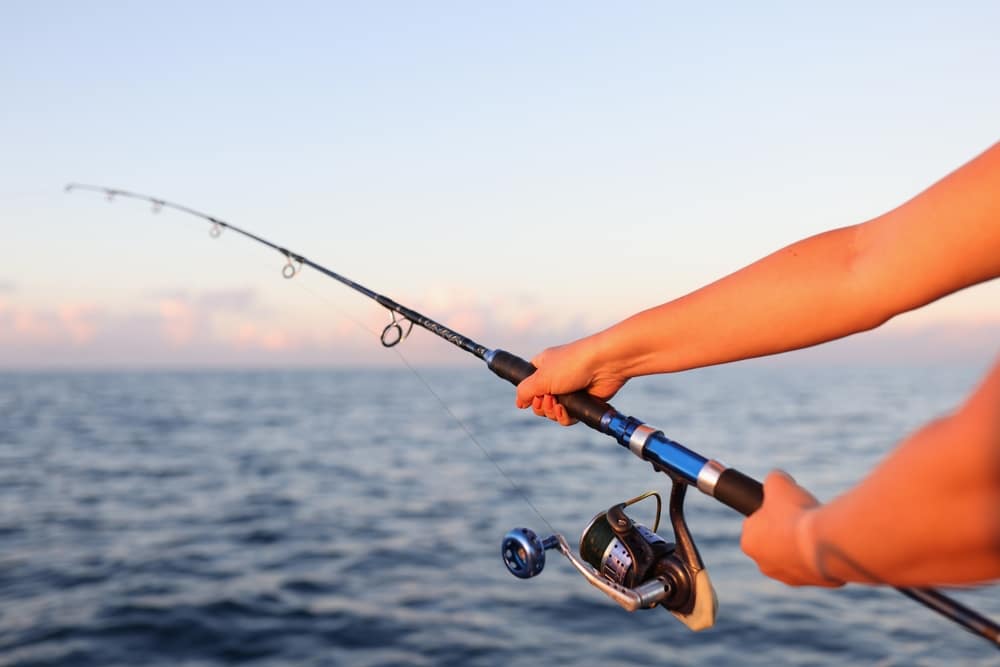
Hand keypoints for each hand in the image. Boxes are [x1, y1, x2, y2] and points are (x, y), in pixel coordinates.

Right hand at [514, 337, 628, 425]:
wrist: (605, 365)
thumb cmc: (572, 364)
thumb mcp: (540, 377)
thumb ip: (524, 391)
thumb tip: (519, 403)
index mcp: (543, 367)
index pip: (528, 384)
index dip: (528, 394)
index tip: (532, 395)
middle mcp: (555, 378)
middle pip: (539, 402)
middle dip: (541, 406)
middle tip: (548, 398)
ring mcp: (569, 391)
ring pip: (553, 412)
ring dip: (553, 412)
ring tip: (559, 404)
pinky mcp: (582, 402)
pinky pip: (568, 417)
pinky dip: (565, 417)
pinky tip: (567, 411)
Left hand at [741, 471, 843, 587]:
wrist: (824, 540)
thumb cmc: (795, 512)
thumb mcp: (778, 482)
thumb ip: (773, 480)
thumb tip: (776, 479)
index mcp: (749, 543)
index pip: (755, 524)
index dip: (770, 512)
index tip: (783, 506)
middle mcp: (765, 565)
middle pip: (775, 542)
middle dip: (787, 530)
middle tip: (801, 515)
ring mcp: (791, 578)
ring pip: (796, 556)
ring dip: (804, 543)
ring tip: (816, 528)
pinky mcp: (816, 583)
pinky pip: (819, 565)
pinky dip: (824, 554)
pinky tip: (828, 541)